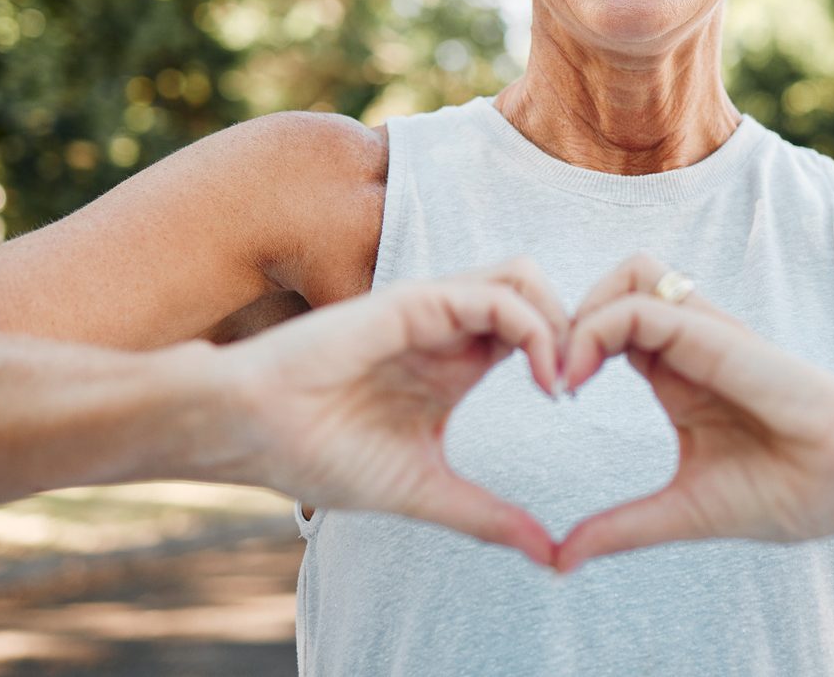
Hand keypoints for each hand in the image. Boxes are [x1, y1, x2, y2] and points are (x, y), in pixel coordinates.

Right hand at [205, 258, 568, 567]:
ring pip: (523, 278)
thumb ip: (489, 515)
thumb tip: (550, 555)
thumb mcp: (426, 491)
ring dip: (560, 321)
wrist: (253, 433)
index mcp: (456, 364)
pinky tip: (541, 376)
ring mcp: (433, 311)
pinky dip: (532, 327)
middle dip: (578, 330)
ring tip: (562, 380)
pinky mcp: (415, 302)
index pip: (534, 333)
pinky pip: (494, 295)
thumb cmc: (321, 455)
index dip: (570, 357)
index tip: (577, 407)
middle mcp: (450, 329)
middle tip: (581, 385)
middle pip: (540, 295)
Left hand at [554, 254, 833, 572]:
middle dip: (567, 316)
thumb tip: (559, 559)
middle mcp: (690, 344)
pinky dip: (601, 326)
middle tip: (548, 376)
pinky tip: (581, 375)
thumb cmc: (790, 491)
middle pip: (614, 285)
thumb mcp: (684, 511)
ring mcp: (708, 334)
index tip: (551, 395)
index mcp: (678, 375)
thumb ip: (623, 527)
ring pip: (630, 273)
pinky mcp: (721, 338)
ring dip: (584, 310)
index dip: (569, 346)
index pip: (610, 325)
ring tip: (564, 371)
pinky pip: (648, 304)